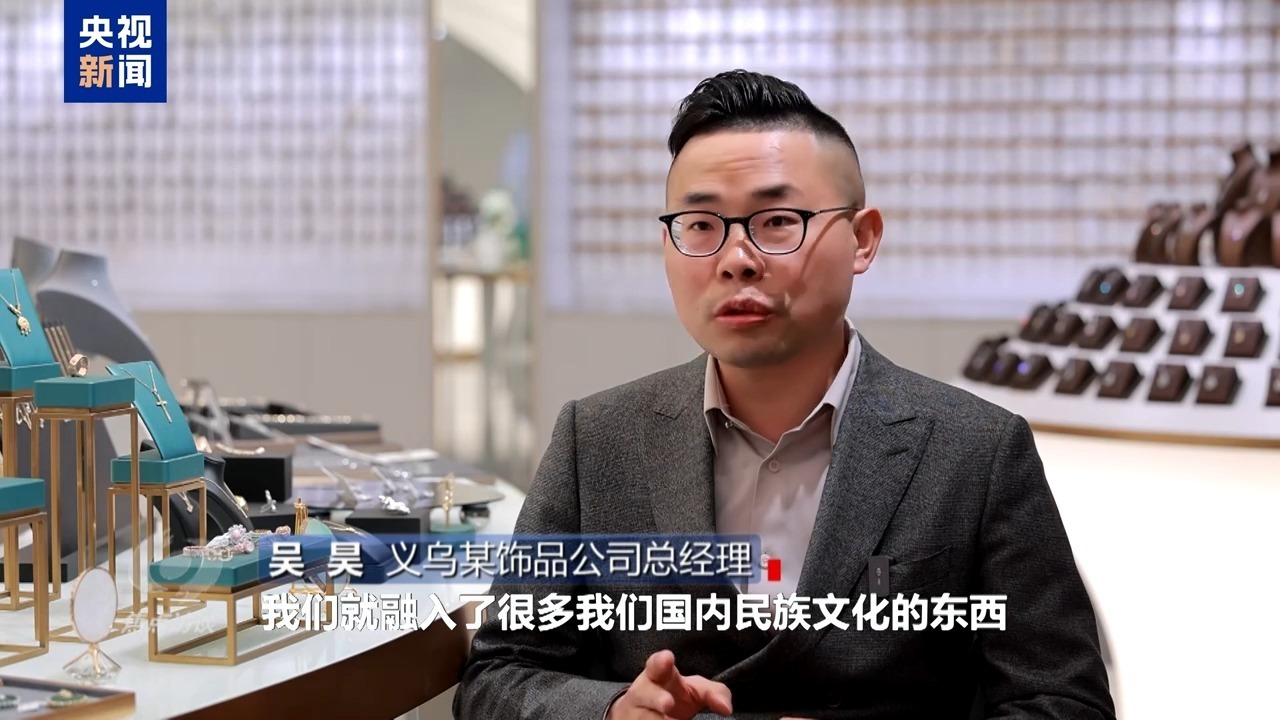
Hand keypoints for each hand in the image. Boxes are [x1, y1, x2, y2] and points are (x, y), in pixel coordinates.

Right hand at [608, 650, 732, 718]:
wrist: (640, 712)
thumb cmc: (674, 695)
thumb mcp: (694, 690)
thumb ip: (713, 693)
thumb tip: (727, 708)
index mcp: (658, 675)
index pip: (656, 665)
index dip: (660, 661)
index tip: (667, 658)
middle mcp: (643, 692)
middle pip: (645, 693)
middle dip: (656, 697)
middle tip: (668, 703)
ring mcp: (635, 712)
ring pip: (644, 717)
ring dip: (655, 719)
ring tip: (667, 719)